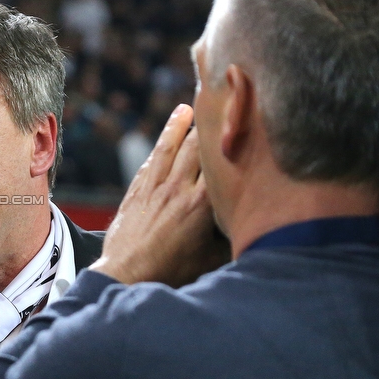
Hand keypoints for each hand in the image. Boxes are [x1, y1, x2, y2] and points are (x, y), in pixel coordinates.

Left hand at [90, 104, 229, 286]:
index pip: (220, 162)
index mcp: (202, 204)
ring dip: (176, 126)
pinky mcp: (135, 193)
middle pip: (195, 147)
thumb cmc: (172, 272)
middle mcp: (178, 189)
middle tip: (215, 102)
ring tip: (184, 109)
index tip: (240, 123)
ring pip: (167, 148)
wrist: (127, 275)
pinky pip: (148, 163)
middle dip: (206, 124)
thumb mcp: (212, 260)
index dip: (229, 140)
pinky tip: (164, 139)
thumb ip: (230, 237)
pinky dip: (158, 148)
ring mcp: (154, 188)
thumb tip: (251, 225)